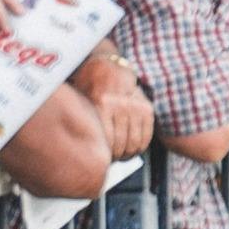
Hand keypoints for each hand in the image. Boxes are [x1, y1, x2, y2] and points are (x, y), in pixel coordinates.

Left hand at [79, 44, 155, 158]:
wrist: (106, 67)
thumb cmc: (89, 88)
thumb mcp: (82, 103)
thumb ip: (89, 125)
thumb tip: (94, 155)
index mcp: (102, 104)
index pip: (107, 142)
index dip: (105, 156)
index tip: (102, 161)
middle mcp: (120, 105)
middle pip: (121, 145)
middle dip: (116, 157)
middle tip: (111, 161)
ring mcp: (135, 106)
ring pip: (135, 143)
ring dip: (128, 154)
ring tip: (121, 157)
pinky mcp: (146, 107)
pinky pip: (146, 135)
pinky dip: (140, 146)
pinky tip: (133, 149)